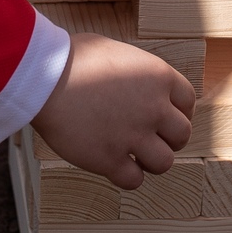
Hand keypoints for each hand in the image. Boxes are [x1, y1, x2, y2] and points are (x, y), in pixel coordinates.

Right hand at [31, 32, 191, 188]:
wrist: (43, 77)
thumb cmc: (71, 59)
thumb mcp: (115, 52)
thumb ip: (134, 72)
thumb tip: (132, 82)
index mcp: (158, 77)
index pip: (188, 102)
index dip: (178, 113)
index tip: (165, 119)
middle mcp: (154, 108)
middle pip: (182, 135)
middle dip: (167, 139)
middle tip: (148, 138)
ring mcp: (134, 136)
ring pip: (163, 163)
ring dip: (150, 161)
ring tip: (133, 156)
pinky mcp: (110, 159)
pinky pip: (133, 180)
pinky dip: (126, 176)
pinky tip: (113, 165)